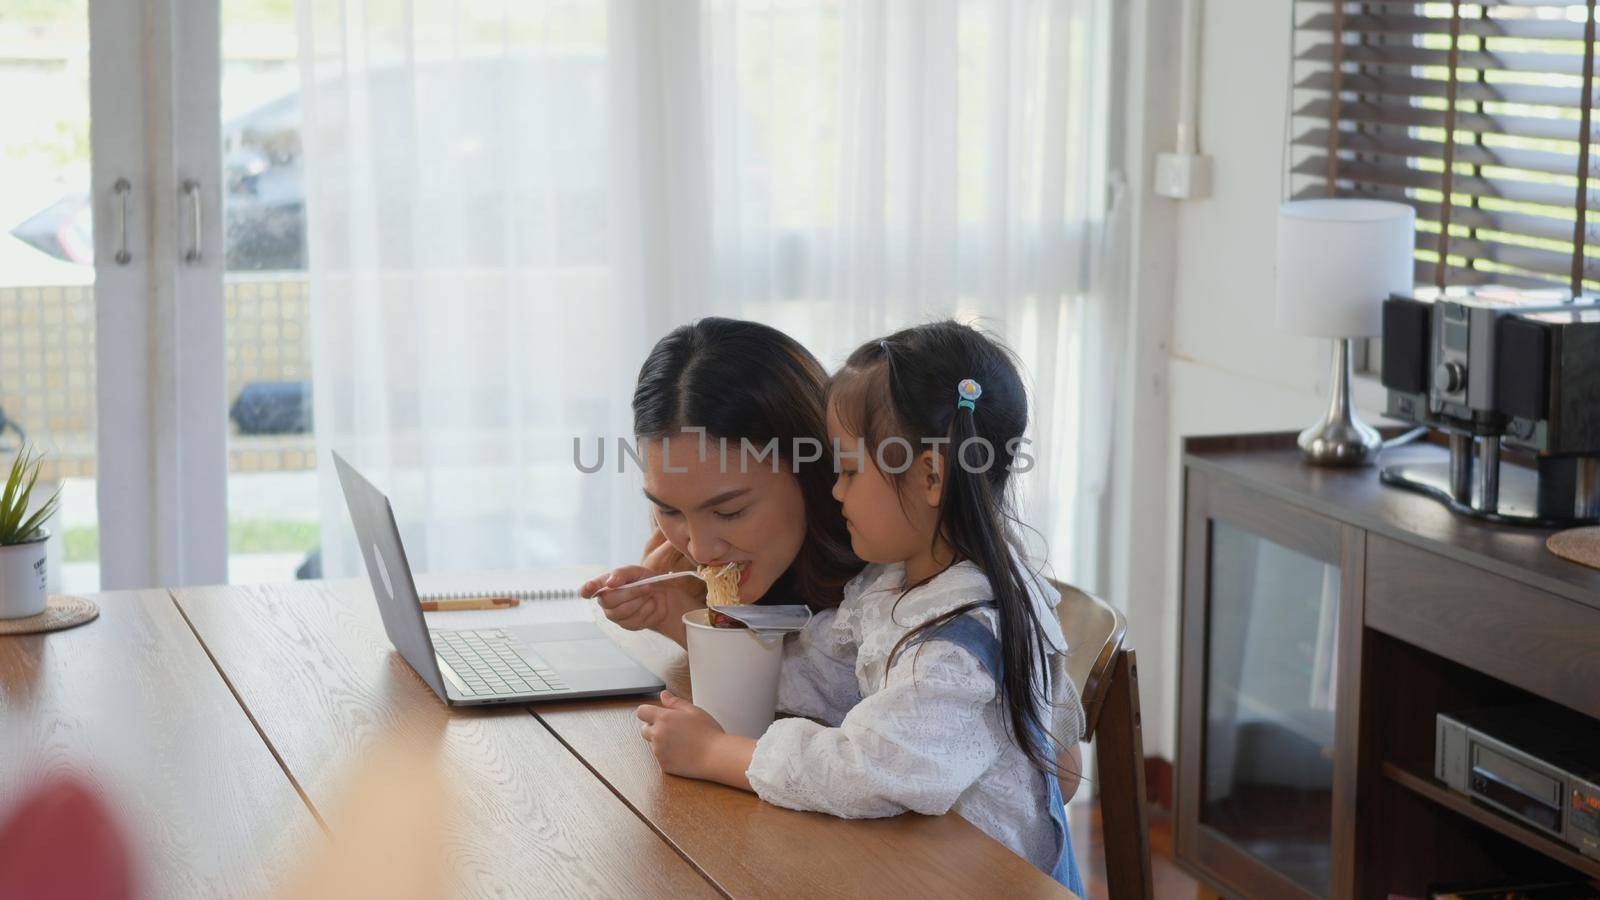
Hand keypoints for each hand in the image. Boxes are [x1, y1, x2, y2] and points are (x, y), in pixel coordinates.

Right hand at [580, 564, 703, 645]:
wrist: (662, 593)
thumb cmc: (643, 579)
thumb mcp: (634, 571)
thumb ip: (621, 573)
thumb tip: (610, 583)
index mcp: (603, 586)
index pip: (587, 590)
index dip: (587, 589)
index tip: (588, 588)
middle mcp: (605, 603)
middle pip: (610, 600)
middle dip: (632, 592)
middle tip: (647, 586)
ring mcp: (616, 616)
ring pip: (625, 611)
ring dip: (642, 600)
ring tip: (649, 593)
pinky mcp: (629, 626)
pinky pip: (637, 619)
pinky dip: (649, 609)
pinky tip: (650, 603)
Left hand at [635, 692, 754, 788]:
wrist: (716, 756)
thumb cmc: (708, 732)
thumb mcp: (693, 711)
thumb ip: (675, 702)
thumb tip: (663, 695)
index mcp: (663, 718)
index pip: (641, 712)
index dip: (648, 712)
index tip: (656, 715)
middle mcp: (657, 735)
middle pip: (644, 730)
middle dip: (654, 728)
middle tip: (673, 729)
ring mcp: (659, 752)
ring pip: (654, 744)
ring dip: (662, 742)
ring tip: (683, 742)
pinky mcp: (664, 765)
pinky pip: (661, 758)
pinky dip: (669, 755)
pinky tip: (684, 753)